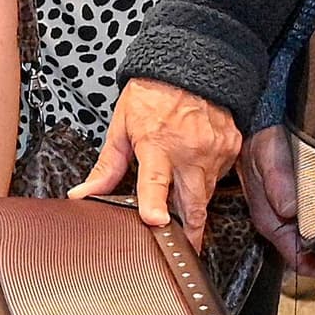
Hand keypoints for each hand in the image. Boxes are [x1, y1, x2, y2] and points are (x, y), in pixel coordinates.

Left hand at [73, 80, 243, 246]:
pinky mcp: (231, 148)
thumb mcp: (122, 126)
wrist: (194, 62)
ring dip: (194, 206)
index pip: (155, 182)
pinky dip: (206, 182)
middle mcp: (190, 152)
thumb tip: (83, 194)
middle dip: (190, 233)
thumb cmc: (155, 92)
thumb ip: (107, 166)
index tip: (155, 221)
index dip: (153, 205)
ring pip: (206, 195)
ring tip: (182, 210)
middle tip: (183, 252)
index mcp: (158, 145)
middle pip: (193, 206)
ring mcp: (215, 152)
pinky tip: (195, 173)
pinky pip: (219, 177)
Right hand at [239, 122, 314, 278]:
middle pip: (314, 257)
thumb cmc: (262, 140)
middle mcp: (284, 223)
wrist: (263, 123)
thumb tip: (289, 210)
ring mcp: (296, 215)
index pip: (298, 259)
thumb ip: (276, 180)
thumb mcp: (265, 156)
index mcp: (272, 222)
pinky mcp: (308, 203)